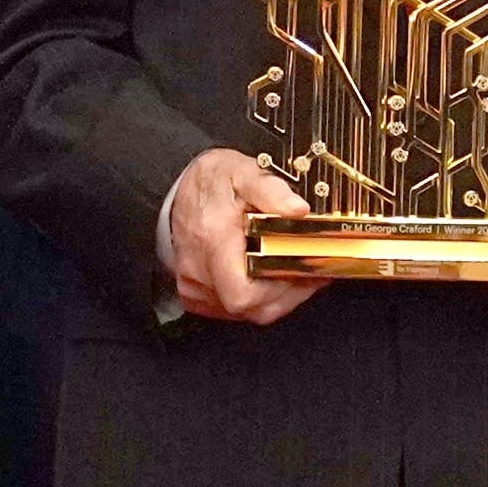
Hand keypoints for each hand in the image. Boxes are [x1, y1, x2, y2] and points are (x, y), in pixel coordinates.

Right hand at [164, 147, 324, 325]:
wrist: (182, 192)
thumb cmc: (214, 183)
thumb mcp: (244, 172)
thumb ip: (272, 190)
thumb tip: (298, 209)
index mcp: (213, 239)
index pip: (244, 294)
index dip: (280, 289)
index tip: (301, 268)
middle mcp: (199, 270)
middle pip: (254, 309)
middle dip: (288, 292)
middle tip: (305, 267)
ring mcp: (195, 287)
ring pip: (249, 314)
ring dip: (277, 296)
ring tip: (292, 269)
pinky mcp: (195, 297)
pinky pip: (235, 312)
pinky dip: (258, 299)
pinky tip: (269, 276)